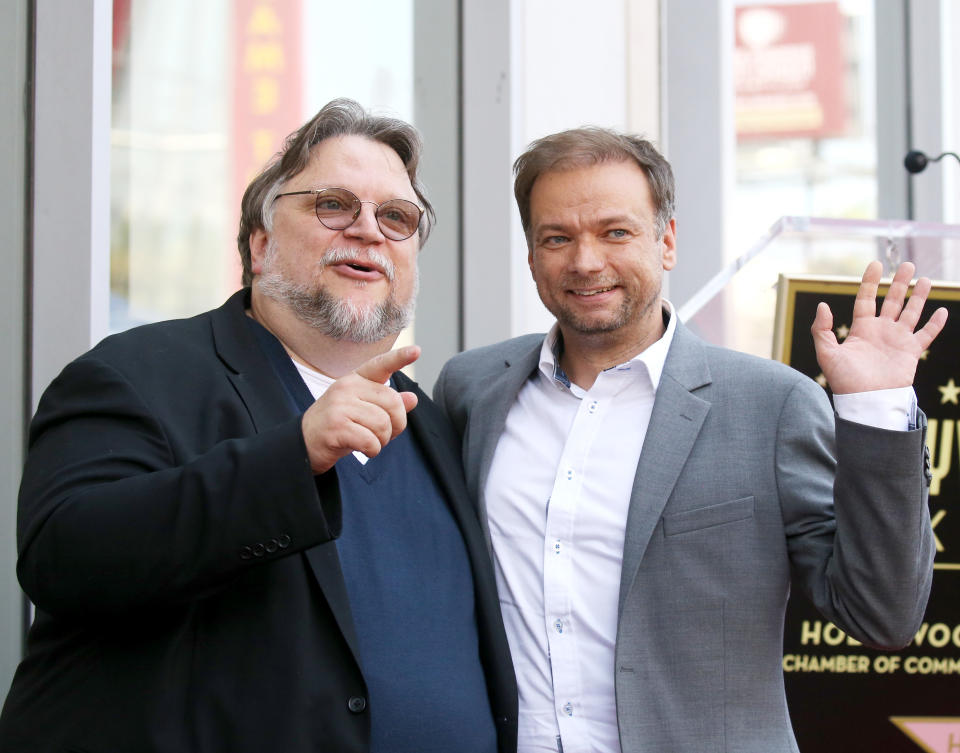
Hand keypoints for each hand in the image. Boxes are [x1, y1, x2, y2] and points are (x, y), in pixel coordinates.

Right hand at [301, 346, 420, 472]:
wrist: (303, 443)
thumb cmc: (338, 425)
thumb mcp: (363, 411)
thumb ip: (387, 404)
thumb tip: (413, 398)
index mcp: (355, 379)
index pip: (380, 365)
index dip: (399, 358)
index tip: (417, 351)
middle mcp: (346, 387)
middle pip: (392, 402)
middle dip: (396, 424)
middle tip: (384, 434)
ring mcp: (339, 406)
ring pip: (383, 424)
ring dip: (383, 440)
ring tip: (371, 442)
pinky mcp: (336, 426)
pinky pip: (371, 440)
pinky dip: (373, 450)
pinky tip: (364, 449)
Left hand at [812, 261, 947, 393]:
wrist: (866, 400)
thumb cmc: (845, 380)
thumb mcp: (827, 353)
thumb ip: (821, 329)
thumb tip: (822, 305)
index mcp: (861, 329)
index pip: (866, 299)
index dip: (870, 282)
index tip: (876, 264)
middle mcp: (881, 331)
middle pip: (892, 301)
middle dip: (900, 283)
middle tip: (908, 264)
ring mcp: (897, 340)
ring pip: (911, 312)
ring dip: (918, 296)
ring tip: (925, 279)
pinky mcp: (912, 352)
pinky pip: (926, 334)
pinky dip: (935, 323)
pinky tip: (942, 310)